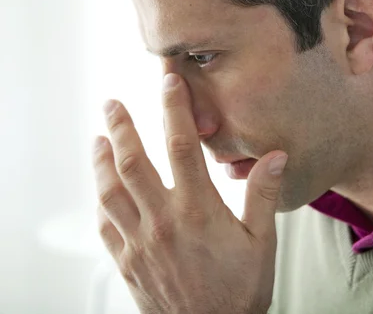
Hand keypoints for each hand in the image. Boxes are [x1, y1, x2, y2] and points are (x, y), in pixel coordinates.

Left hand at [92, 73, 287, 313]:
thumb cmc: (240, 289)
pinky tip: (102, 190)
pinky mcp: (128, 263)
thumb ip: (263, 195)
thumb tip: (274, 156)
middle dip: (121, 127)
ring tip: (98, 138)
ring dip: (101, 161)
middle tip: (111, 104)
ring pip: (111, 191)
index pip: (181, 147)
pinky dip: (101, 202)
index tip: (168, 84)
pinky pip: (107, 226)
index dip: (173, 110)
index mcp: (198, 210)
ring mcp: (140, 242)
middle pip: (133, 163)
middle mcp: (163, 221)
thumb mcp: (261, 241)